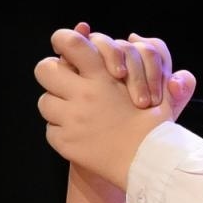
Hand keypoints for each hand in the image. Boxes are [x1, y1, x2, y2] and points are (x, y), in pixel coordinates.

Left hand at [35, 27, 195, 186]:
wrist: (151, 167)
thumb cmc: (157, 129)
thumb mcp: (158, 94)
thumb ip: (148, 64)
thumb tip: (136, 36)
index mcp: (103, 77)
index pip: (69, 42)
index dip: (63, 40)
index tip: (66, 47)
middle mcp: (83, 95)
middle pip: (44, 69)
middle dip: (53, 73)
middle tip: (66, 83)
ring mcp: (71, 120)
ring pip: (45, 102)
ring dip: (57, 106)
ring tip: (77, 114)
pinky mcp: (66, 142)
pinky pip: (51, 130)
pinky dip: (62, 132)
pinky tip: (81, 135)